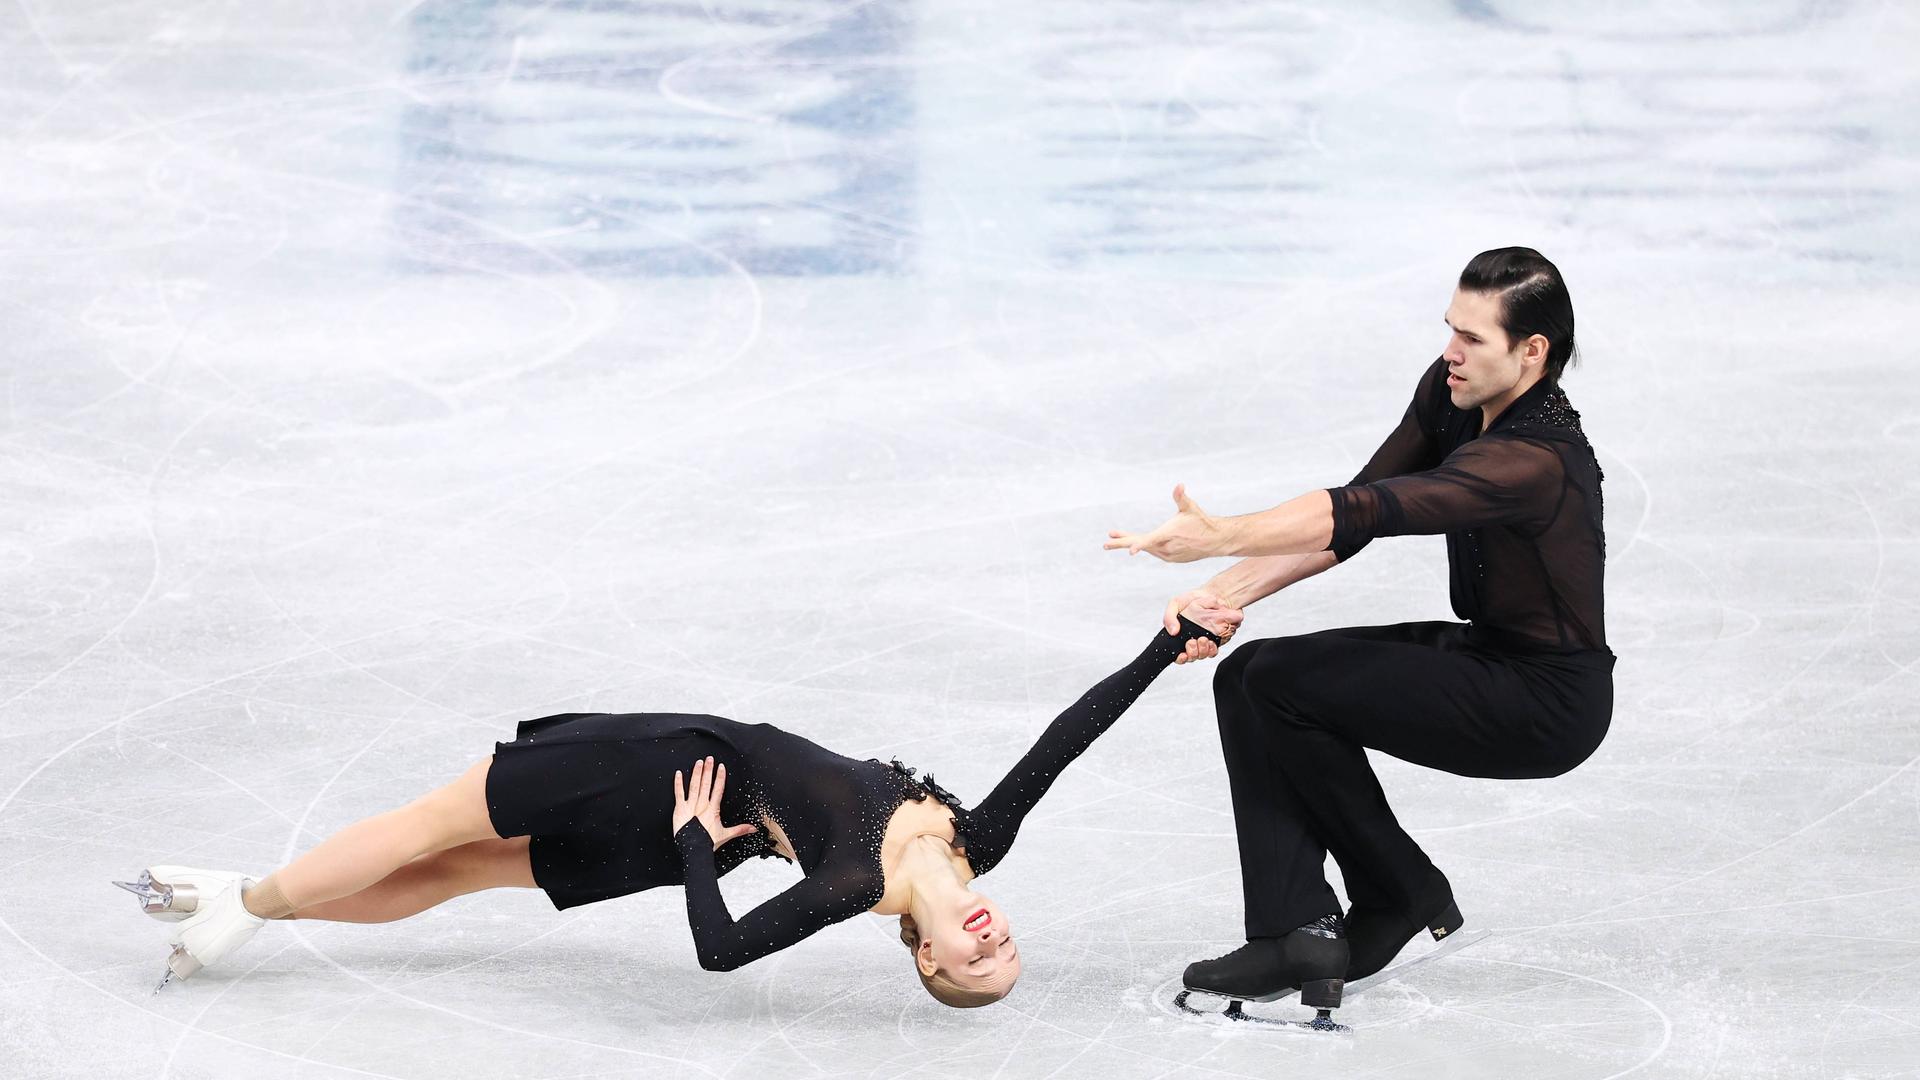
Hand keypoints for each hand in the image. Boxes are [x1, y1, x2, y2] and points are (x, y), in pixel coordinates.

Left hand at [671, 756, 759, 851]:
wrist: (694, 849)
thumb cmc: (708, 842)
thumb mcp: (726, 835)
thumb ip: (740, 829)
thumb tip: (753, 828)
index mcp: (713, 809)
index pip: (718, 789)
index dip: (720, 777)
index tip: (721, 767)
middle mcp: (702, 805)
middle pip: (706, 784)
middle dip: (708, 770)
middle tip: (709, 758)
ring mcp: (690, 806)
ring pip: (694, 786)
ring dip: (696, 773)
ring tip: (698, 762)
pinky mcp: (680, 809)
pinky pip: (679, 794)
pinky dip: (678, 783)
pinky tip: (678, 774)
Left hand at [1104, 485, 1228, 563]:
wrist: (1216, 540)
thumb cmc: (1202, 521)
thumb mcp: (1190, 508)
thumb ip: (1181, 497)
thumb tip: (1179, 485)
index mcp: (1168, 534)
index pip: (1150, 540)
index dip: (1138, 544)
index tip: (1129, 551)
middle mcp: (1166, 548)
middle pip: (1141, 545)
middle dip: (1122, 542)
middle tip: (1105, 543)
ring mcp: (1168, 556)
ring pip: (1146, 548)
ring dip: (1131, 542)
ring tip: (1115, 536)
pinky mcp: (1171, 559)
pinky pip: (1154, 552)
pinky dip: (1144, 546)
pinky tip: (1137, 543)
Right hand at [1163, 590, 1242, 664]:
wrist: (1210, 595)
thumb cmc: (1190, 600)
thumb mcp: (1175, 604)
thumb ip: (1169, 617)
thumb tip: (1173, 632)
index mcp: (1179, 637)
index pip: (1177, 655)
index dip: (1180, 658)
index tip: (1182, 655)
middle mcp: (1191, 642)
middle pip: (1191, 657)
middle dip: (1192, 652)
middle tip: (1192, 642)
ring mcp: (1203, 643)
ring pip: (1202, 655)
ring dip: (1202, 650)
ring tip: (1203, 639)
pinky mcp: (1215, 641)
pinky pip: (1213, 651)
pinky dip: (1212, 649)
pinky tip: (1211, 642)